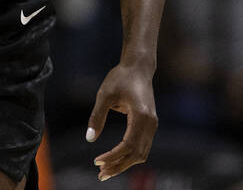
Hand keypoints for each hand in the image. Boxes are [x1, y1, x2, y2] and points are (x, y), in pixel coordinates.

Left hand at [85, 63, 157, 180]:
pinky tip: (116, 160)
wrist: (138, 67)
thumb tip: (90, 139)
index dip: (113, 156)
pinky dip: (129, 156)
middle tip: (100, 175)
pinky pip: (142, 146)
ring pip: (141, 153)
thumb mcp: (104, 95)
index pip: (128, 145)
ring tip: (106, 170)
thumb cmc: (120, 78)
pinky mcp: (150, 125)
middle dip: (119, 166)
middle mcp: (151, 124)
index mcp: (142, 116)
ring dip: (124, 163)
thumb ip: (97, 117)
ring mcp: (152, 125)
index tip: (96, 162)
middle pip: (137, 154)